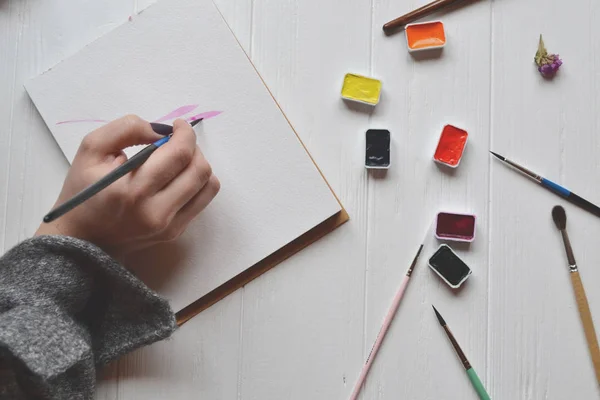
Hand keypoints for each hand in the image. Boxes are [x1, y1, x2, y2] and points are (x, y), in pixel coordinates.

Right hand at [36, 115, 219, 257]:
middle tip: (177, 141)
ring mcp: (169, 226)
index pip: (179, 154)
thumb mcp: (91, 149)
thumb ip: (126, 129)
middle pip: (199, 170)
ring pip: (208, 185)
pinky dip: (197, 183)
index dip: (185, 133)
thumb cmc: (84, 191)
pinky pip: (203, 200)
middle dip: (193, 147)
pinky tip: (179, 177)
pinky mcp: (175, 232)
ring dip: (199, 164)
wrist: (83, 239)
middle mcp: (155, 212)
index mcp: (132, 191)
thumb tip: (161, 130)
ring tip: (179, 159)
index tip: (177, 125)